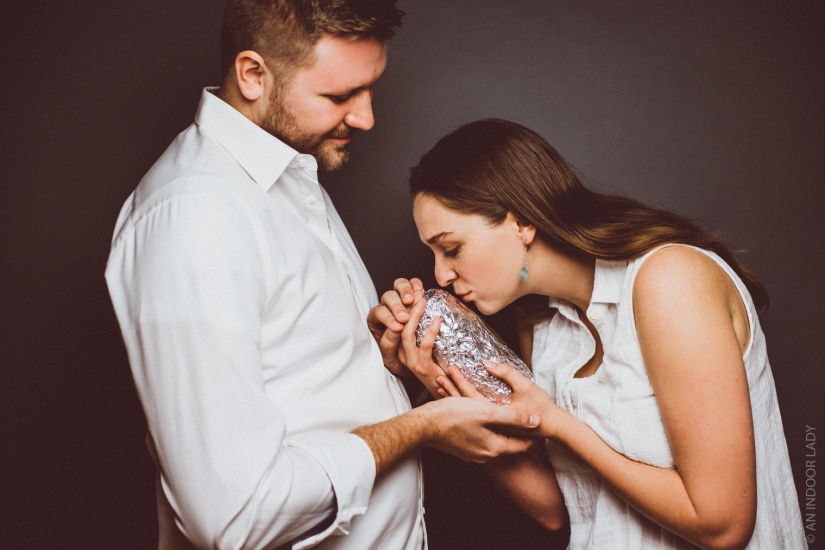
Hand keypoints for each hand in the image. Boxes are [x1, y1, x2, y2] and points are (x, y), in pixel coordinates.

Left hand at [367, 278, 423, 376]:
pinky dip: (416, 285)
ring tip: (415, 300)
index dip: (388, 318)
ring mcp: (400, 299)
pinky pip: (412, 284)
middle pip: (388, 297)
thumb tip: (395, 330)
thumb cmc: (395, 358)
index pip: (378, 313)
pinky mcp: (413, 296)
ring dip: (406, 291)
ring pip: (398, 286)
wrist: (409, 359)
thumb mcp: (389, 357)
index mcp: (375, 320)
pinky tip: (421, 291)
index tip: (398, 327)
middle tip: (406, 317)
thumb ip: (389, 344)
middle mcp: (386, 307)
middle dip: (397, 306)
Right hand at [399, 294, 449, 397]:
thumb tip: (435, 310)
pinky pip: (424, 345)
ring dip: (415, 315)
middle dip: (407, 307)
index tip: (414, 293)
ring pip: (407, 333)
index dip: (404, 307)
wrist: (447, 392)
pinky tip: (437, 321)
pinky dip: (431, 331)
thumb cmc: (441, 369)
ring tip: (423, 302)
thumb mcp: (431, 349)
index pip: (399, 324)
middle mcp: (403, 354)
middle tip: (417, 294)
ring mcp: (411, 361)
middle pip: (399, 325)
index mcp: (403, 348)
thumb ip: (428, 333)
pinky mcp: (422, 367)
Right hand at [418, 396, 540, 462]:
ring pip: (492, 438)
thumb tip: (536, 421)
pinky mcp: (462, 448)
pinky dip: (483, 427)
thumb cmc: (453, 416)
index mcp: (494, 447)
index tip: (538, 423)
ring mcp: (472, 453)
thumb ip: (513, 417)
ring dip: (497, 425)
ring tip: (500, 411)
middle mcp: (485, 455)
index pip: (523, 444)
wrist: (423, 425)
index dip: (532, 433)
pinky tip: (479, 415)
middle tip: (522, 415)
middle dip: (514, 427)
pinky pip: (479, 437)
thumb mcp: (487, 412)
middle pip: (508, 442)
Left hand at [439, 361, 565, 438]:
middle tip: (439, 377)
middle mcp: (491, 425)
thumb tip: (487, 362)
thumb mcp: (526, 386)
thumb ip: (507, 374)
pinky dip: (463, 408)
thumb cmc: (542, 407)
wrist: (554, 426)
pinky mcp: (496, 431)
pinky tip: (455, 399)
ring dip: (454, 398)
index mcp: (496, 414)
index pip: (471, 397)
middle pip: (465, 406)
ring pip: (468, 414)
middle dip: (451, 391)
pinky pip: (474, 419)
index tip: (449, 371)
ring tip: (441, 385)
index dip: (459, 383)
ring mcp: (493, 430)